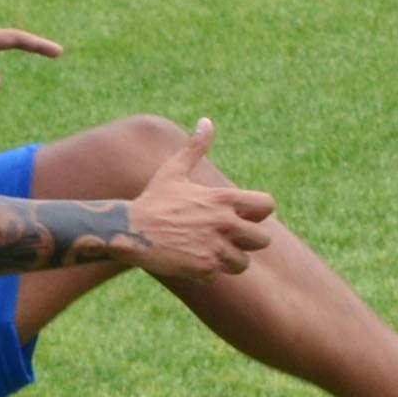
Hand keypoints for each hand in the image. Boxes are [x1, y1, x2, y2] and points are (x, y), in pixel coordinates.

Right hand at [125, 118, 277, 281]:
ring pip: (243, 263)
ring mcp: (216, 248)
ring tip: (210, 252)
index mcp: (222, 199)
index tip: (245, 215)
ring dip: (230, 261)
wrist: (131, 230)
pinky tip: (190, 260)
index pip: (267, 206)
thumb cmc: (153, 199)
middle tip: (229, 239)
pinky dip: (207, 271)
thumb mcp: (174, 170)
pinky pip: (219, 274)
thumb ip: (195, 148)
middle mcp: (225, 224)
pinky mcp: (204, 268)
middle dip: (248, 242)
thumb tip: (206, 121)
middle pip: (263, 240)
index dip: (259, 212)